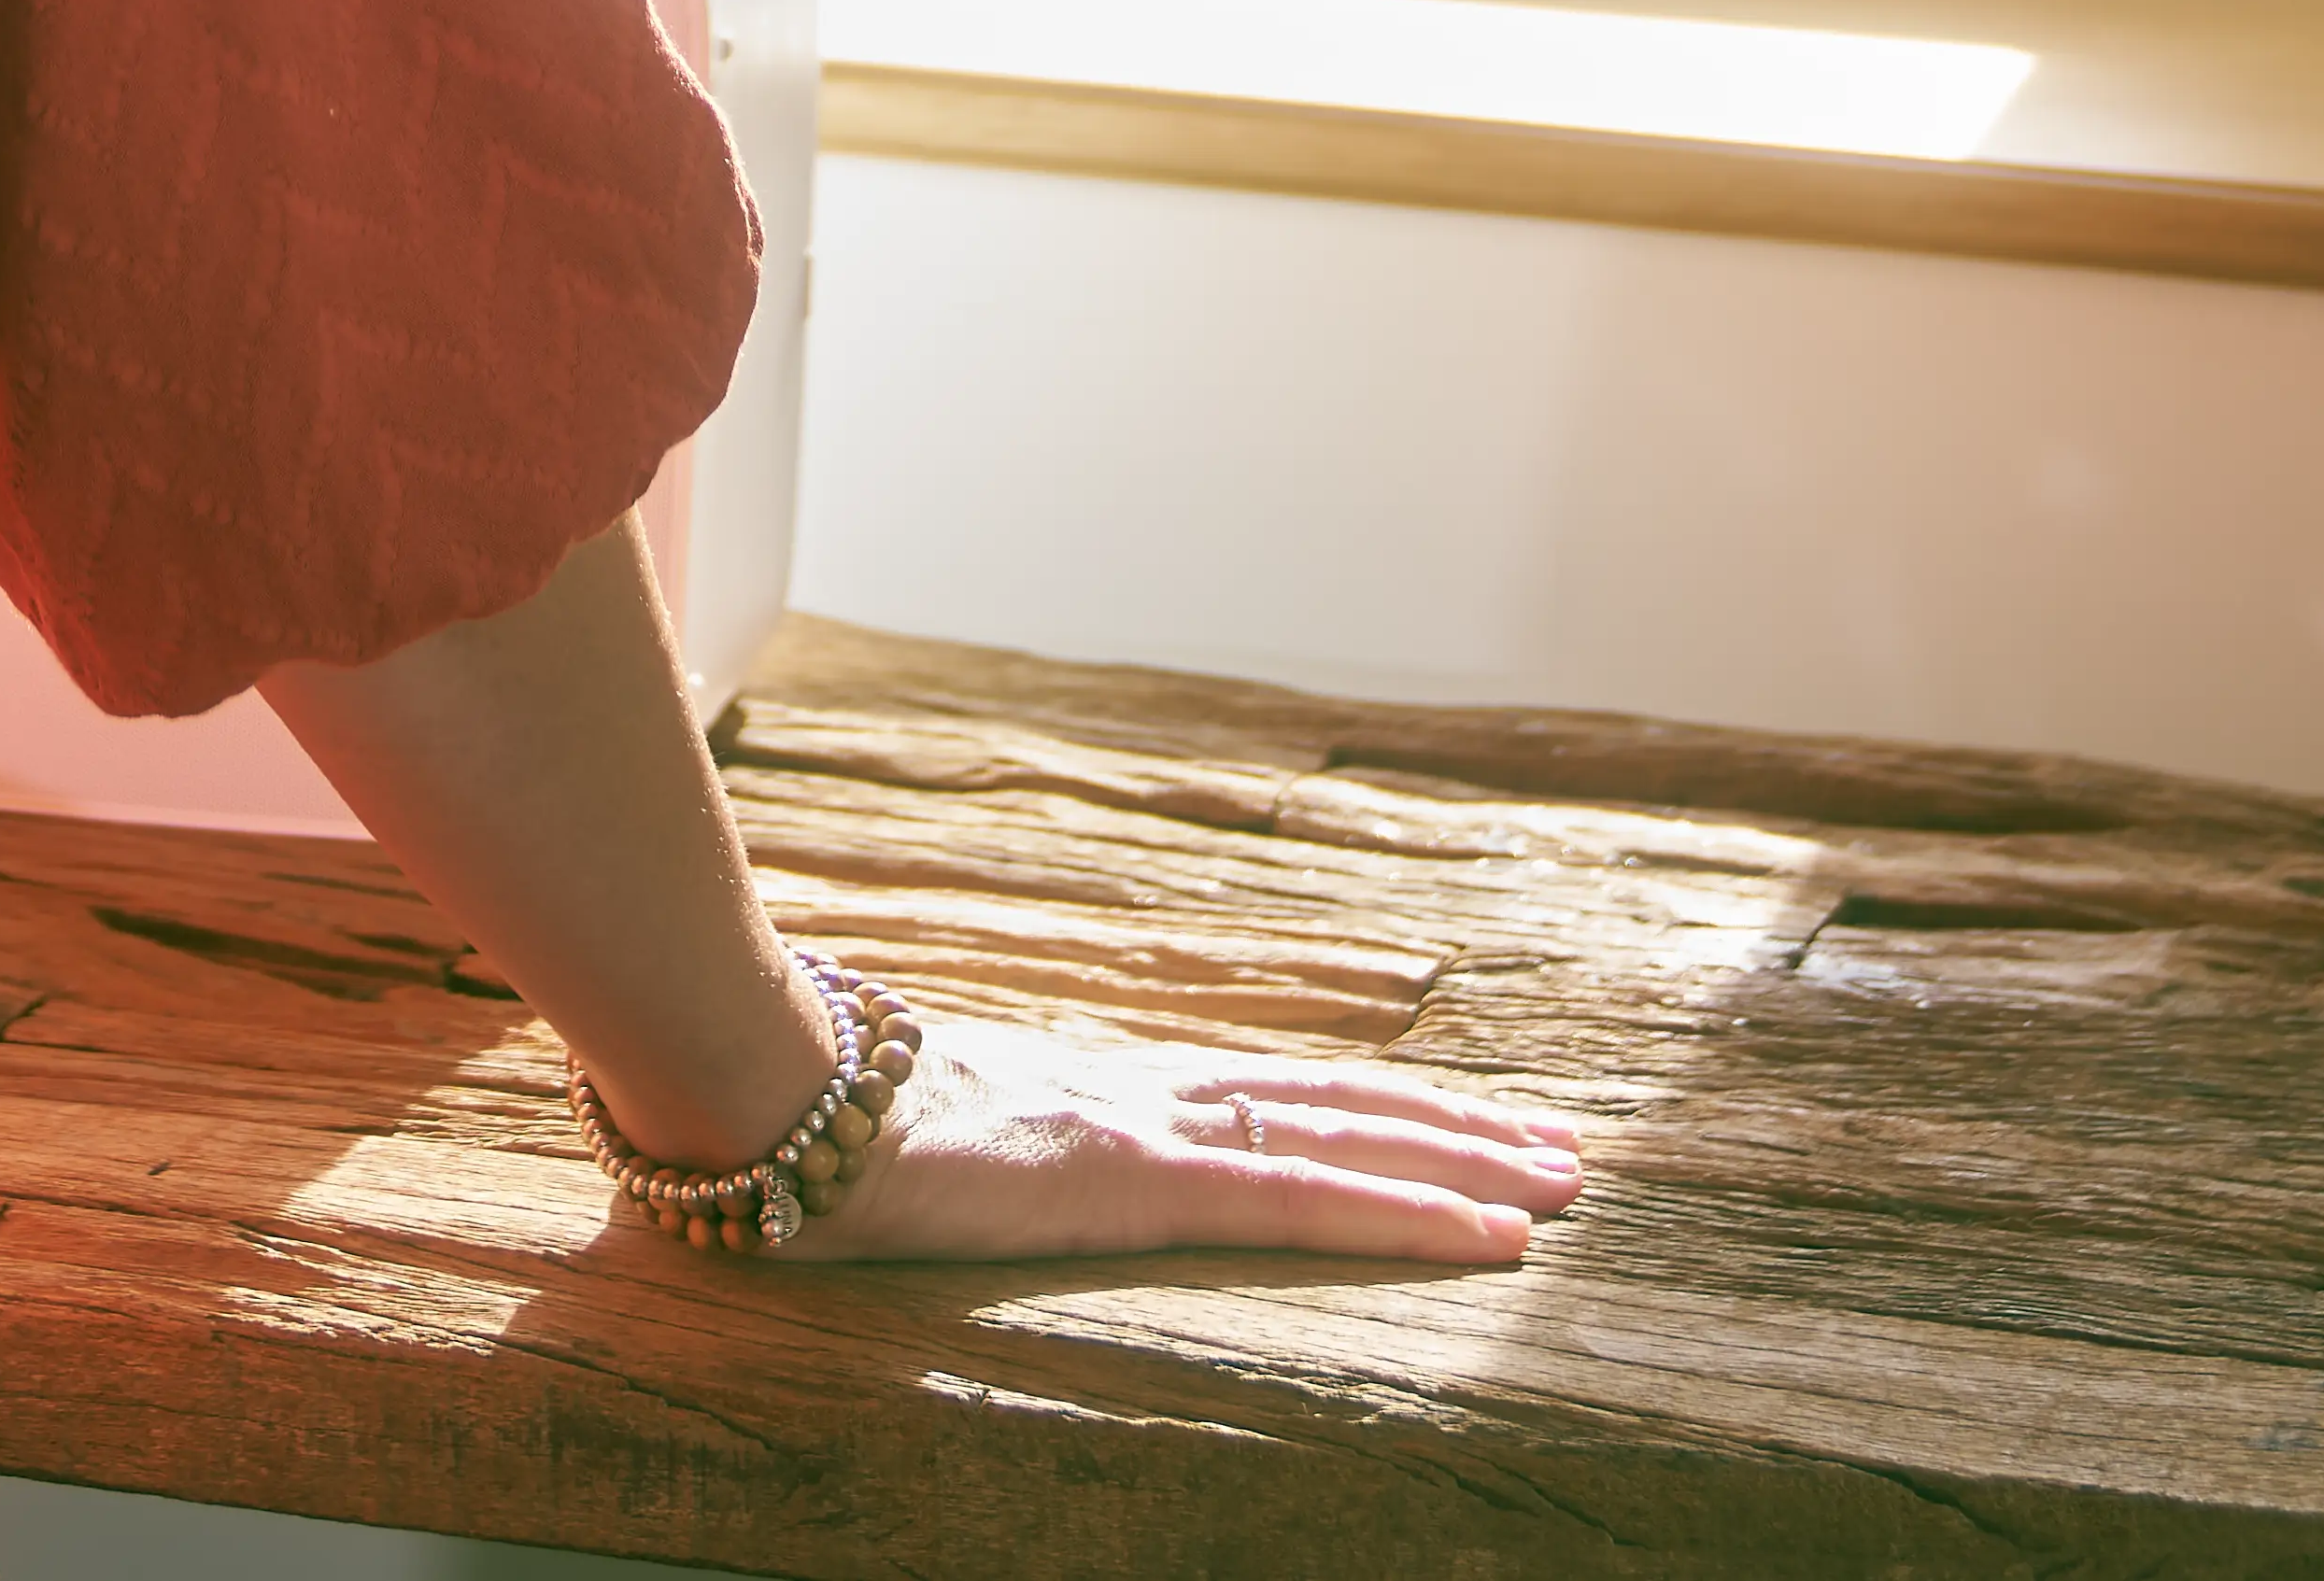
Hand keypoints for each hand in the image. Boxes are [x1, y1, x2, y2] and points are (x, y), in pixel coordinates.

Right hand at [801, 1004, 1587, 1267]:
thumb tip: (945, 1154)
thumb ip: (964, 1140)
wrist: (761, 1087)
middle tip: (1561, 1149)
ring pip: (1345, 1142)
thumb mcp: (913, 1138)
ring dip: (1461, 1163)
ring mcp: (1149, 1130)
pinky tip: (1484, 1234)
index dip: (1366, 1111)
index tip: (1451, 1123)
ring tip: (1560, 1184)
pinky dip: (1406, 1213)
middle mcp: (1144, 1094)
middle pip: (1333, 1107)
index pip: (1266, 1098)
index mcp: (1097, 1091)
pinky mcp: (1138, 1179)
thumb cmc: (810, 1114)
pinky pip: (1303, 1202)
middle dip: (1451, 1130)